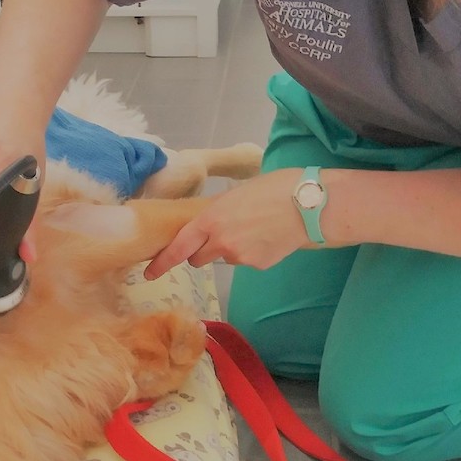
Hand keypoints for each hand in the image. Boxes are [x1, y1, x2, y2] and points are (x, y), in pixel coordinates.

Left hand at [144, 170, 308, 278]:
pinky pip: (246, 261)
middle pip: (198, 258)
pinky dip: (251, 251)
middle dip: (201, 250)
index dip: (162, 262)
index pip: (179, 247)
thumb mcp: (236, 192)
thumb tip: (207, 220)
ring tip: (254, 228)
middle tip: (219, 234)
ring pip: (224, 258)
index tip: (150, 272)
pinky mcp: (258, 266)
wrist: (309, 206)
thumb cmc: (274, 188)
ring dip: (229, 248)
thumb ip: (216, 209)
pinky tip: (267, 237)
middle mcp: (221, 243)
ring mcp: (240, 258)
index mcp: (210, 220)